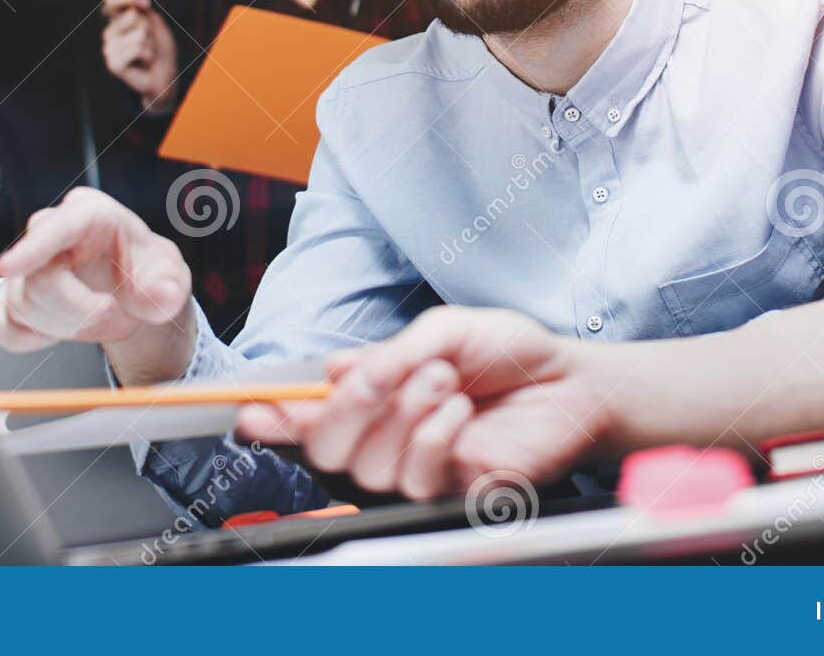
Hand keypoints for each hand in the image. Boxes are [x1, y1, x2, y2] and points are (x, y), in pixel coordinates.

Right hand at [0, 187, 195, 383]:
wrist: (131, 293)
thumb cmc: (147, 272)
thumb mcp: (170, 276)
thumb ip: (169, 288)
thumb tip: (161, 297)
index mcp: (91, 213)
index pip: (58, 227)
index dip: (34, 247)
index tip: (9, 267)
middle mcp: (50, 230)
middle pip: (39, 279)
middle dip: (79, 313)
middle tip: (114, 318)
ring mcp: (24, 263)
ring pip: (22, 305)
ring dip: (63, 328)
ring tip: (98, 319)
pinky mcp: (6, 293)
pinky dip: (24, 338)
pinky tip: (55, 331)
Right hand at [101, 0, 178, 113]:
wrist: (165, 76)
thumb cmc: (160, 49)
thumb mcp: (156, 25)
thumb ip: (143, 11)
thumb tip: (134, 1)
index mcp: (117, 21)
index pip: (112, 1)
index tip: (147, 4)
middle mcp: (110, 33)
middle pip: (131, 16)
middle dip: (148, 27)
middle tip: (149, 41)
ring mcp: (110, 48)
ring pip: (138, 34)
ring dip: (150, 44)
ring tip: (148, 53)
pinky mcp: (113, 64)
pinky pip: (136, 49)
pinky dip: (148, 54)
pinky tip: (145, 62)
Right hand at [235, 308, 619, 499]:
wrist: (570, 380)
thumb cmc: (509, 352)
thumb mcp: (444, 330)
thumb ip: (390, 352)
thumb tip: (335, 372)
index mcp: (379, 396)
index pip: (312, 418)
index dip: (275, 418)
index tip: (253, 411)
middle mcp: (390, 437)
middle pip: (329, 452)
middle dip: (345, 411)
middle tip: (381, 378)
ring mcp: (420, 469)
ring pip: (370, 467)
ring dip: (403, 414)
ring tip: (442, 380)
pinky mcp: (454, 492)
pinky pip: (418, 478)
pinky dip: (432, 437)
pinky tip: (457, 411)